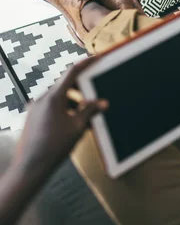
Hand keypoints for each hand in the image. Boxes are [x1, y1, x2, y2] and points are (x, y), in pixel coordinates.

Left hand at [14, 57, 107, 174]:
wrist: (31, 166)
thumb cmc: (54, 147)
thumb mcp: (77, 127)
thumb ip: (90, 111)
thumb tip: (103, 103)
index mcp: (54, 97)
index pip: (72, 72)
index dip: (86, 63)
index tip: (95, 58)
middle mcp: (42, 98)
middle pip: (66, 87)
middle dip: (81, 92)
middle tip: (94, 99)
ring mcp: (35, 107)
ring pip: (58, 99)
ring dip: (72, 104)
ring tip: (83, 119)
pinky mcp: (32, 116)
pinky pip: (50, 108)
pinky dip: (63, 111)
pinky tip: (71, 125)